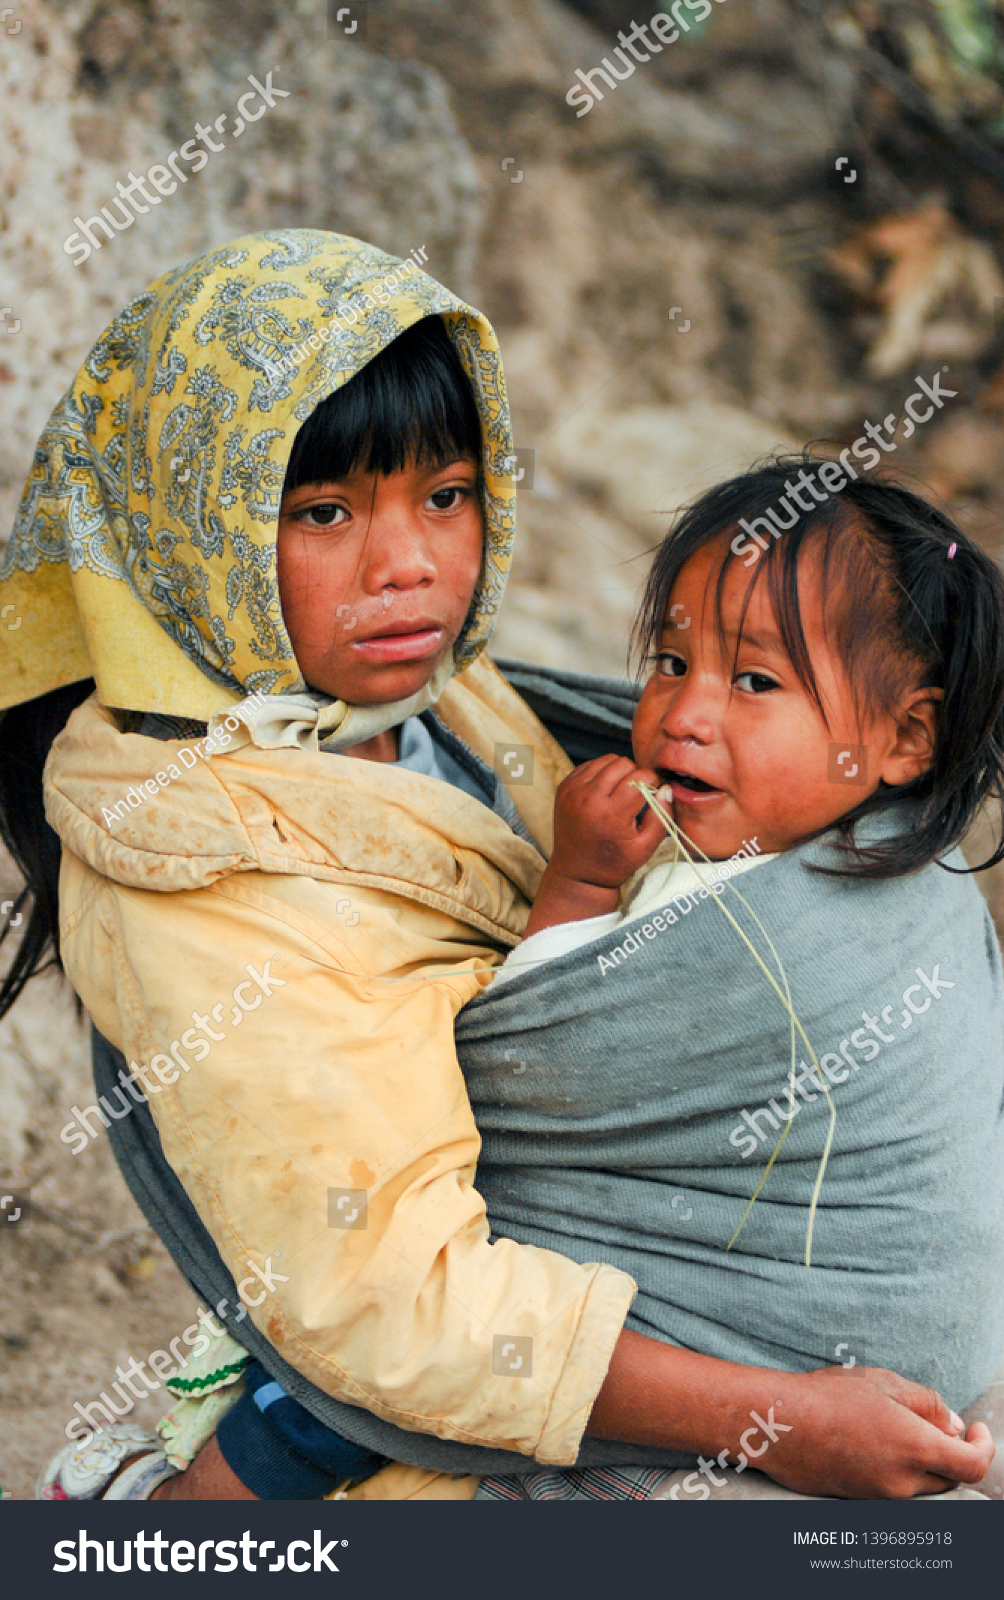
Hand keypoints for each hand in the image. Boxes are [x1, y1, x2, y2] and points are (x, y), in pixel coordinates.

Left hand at [548, 755, 667, 888]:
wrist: (578, 873)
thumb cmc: (615, 862)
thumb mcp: (646, 847)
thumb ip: (662, 816)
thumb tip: (667, 788)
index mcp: (610, 813)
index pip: (640, 777)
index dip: (652, 783)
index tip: (651, 794)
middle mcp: (588, 797)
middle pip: (623, 764)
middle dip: (635, 775)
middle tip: (635, 795)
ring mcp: (572, 790)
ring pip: (606, 760)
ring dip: (618, 771)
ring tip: (620, 792)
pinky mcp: (564, 786)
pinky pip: (590, 765)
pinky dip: (601, 773)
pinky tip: (604, 791)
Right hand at [757, 1365, 993, 1498]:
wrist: (777, 1424)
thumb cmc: (828, 1396)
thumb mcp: (884, 1383)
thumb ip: (928, 1405)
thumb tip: (954, 1425)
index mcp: (915, 1448)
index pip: (972, 1466)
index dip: (984, 1447)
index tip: (977, 1429)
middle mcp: (903, 1481)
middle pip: (948, 1477)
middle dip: (951, 1451)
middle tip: (936, 1421)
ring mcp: (881, 1495)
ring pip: (920, 1482)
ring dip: (921, 1459)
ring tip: (894, 1424)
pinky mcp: (861, 1500)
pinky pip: (894, 1486)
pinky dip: (897, 1467)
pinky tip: (872, 1439)